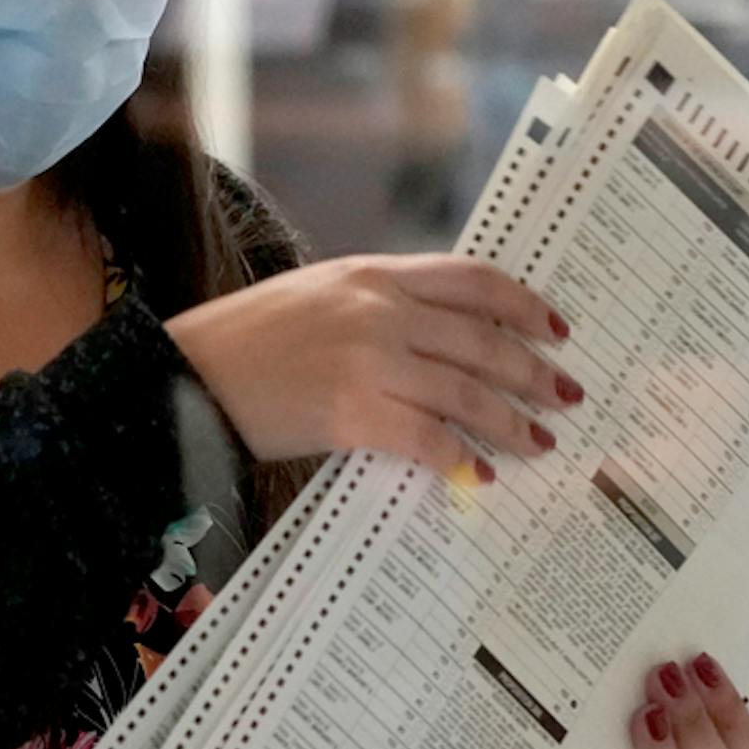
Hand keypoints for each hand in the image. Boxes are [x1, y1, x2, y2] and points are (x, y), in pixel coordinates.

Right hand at [162, 253, 582, 473]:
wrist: (183, 375)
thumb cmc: (245, 343)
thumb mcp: (317, 297)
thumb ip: (377, 306)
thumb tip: (442, 343)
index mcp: (372, 273)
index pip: (471, 278)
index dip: (523, 305)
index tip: (555, 329)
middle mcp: (378, 309)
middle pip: (482, 339)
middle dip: (533, 371)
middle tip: (565, 396)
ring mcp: (368, 359)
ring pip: (467, 391)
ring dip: (511, 421)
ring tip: (538, 441)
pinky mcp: (352, 412)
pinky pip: (428, 438)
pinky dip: (460, 459)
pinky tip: (477, 475)